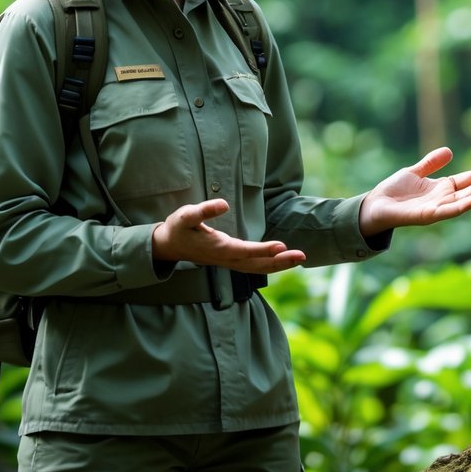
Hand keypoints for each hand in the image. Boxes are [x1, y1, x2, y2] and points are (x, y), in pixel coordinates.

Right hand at [152, 200, 306, 272]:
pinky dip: (271, 264)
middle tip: (301, 256)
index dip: (263, 250)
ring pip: (258, 268)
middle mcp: (226, 258)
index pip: (244, 251)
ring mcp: (230, 262)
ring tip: (299, 258)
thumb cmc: (179, 228)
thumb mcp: (186, 216)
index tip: (281, 246)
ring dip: (279, 264)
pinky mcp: (232, 261)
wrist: (169, 245)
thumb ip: (203, 210)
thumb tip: (224, 203)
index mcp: (217, 248)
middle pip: (257, 264)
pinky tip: (283, 260)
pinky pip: (255, 266)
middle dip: (280, 261)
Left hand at [358, 147, 470, 236]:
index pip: (467, 180)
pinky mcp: (428, 215)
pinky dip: (464, 205)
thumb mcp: (415, 172)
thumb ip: (431, 163)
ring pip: (463, 201)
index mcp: (442, 188)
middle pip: (470, 190)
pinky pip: (450, 211)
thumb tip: (449, 151)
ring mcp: (437, 208)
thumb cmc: (394, 191)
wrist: (375, 205)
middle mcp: (443, 199)